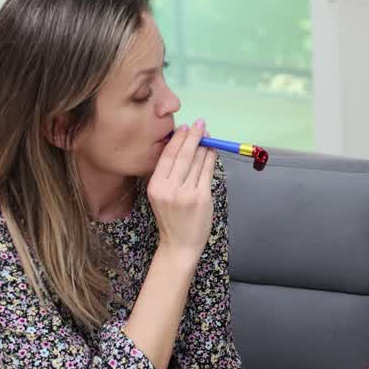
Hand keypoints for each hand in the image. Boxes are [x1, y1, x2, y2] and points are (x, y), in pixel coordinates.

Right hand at [148, 119, 215, 261]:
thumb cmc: (171, 218)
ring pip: (196, 162)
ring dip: (203, 146)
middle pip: (182, 156)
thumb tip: (181, 147)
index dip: (177, 140)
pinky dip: (210, 159)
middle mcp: (169, 188)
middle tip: (199, 124)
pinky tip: (212, 150)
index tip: (184, 127)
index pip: (167, 157)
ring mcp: (186, 193)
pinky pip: (207, 173)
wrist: (179, 244)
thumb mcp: (161, 195)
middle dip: (192, 137)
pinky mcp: (201, 198)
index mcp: (155, 186)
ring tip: (207, 134)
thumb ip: (168, 175)